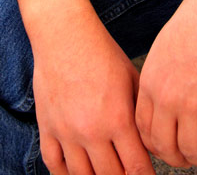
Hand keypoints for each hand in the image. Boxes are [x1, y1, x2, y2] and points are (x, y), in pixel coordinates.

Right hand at [31, 9, 155, 174]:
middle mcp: (92, 131)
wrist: (65, 35)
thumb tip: (149, 143)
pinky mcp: (47, 128)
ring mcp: (66, 132)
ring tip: (104, 171)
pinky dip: (65, 174)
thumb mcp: (132, 79)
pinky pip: (54, 166)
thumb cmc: (103, 53)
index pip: (137, 167)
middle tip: (126, 171)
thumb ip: (141, 114)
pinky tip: (77, 170)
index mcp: (118, 119)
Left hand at [135, 0, 196, 168]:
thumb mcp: (164, 47)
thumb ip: (159, 76)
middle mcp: (167, 98)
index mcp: (151, 82)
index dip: (155, 144)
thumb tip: (161, 100)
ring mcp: (193, 105)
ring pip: (191, 151)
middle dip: (175, 159)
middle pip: (164, 146)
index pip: (143, 129)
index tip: (167, 147)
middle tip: (187, 160)